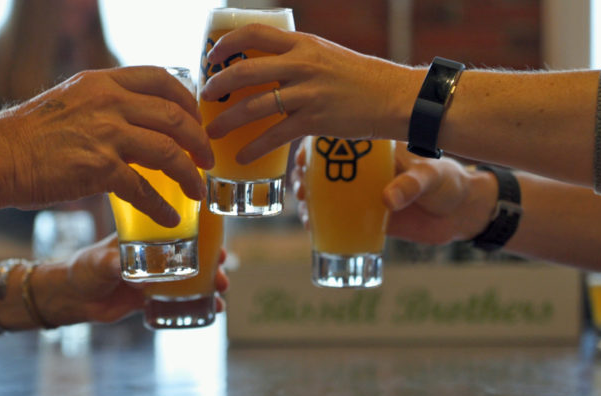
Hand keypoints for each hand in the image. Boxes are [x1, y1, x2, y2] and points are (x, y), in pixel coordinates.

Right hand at [1, 66, 214, 227]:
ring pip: (168, 151)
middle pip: (174, 116)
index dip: (188, 101)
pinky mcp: (99, 169)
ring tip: (197, 190)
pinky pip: (143, 189)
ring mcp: (106, 134)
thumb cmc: (28, 135)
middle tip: (207, 159)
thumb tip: (133, 120)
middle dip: (199, 140)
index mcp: (102, 81)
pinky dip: (161, 207)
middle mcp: (109, 102)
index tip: (196, 121)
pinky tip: (169, 219)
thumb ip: (103, 104)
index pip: (161, 79)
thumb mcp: (70, 101)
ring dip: (189, 174)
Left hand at [62, 234, 229, 323]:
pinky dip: (196, 305)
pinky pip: (179, 300)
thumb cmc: (83, 269)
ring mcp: (154, 276)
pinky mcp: (150, 298)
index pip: (178, 229)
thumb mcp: (100, 261)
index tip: (218, 242)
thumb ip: (118, 265)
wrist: (71, 297)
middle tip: (223, 269)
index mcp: (144, 236)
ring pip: (190, 277)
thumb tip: (141, 277)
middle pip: (192, 253)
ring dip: (209, 283)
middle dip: (213, 260)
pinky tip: (213, 310)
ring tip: (221, 290)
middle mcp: (153, 254)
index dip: (202, 233)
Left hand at [199, 24, 419, 164]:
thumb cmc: (361, 78)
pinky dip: (253, 148)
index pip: (255, 33)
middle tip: (204, 98)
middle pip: (245, 71)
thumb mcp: (326, 55)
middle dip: (217, 85)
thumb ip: (297, 59)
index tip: (211, 57)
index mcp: (303, 43)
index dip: (227, 43)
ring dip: (227, 121)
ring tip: (211, 132)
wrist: (396, 97)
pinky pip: (275, 135)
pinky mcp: (315, 120)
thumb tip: (265, 69)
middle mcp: (302, 64)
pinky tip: (241, 157)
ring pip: (254, 106)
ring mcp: (308, 93)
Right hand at [293, 142, 496, 244]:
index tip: (302, 158)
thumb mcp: (433, 176)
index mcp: (375, 152)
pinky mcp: (367, 218)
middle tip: (300, 189)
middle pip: (322, 169)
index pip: (337, 143)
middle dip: (303, 177)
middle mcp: (364, 172)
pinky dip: (320, 222)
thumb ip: (412, 184)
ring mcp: (363, 195)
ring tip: (304, 209)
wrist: (463, 213)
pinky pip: (336, 219)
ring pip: (324, 194)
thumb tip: (387, 198)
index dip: (313, 148)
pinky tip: (311, 227)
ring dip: (307, 199)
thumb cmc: (449, 181)